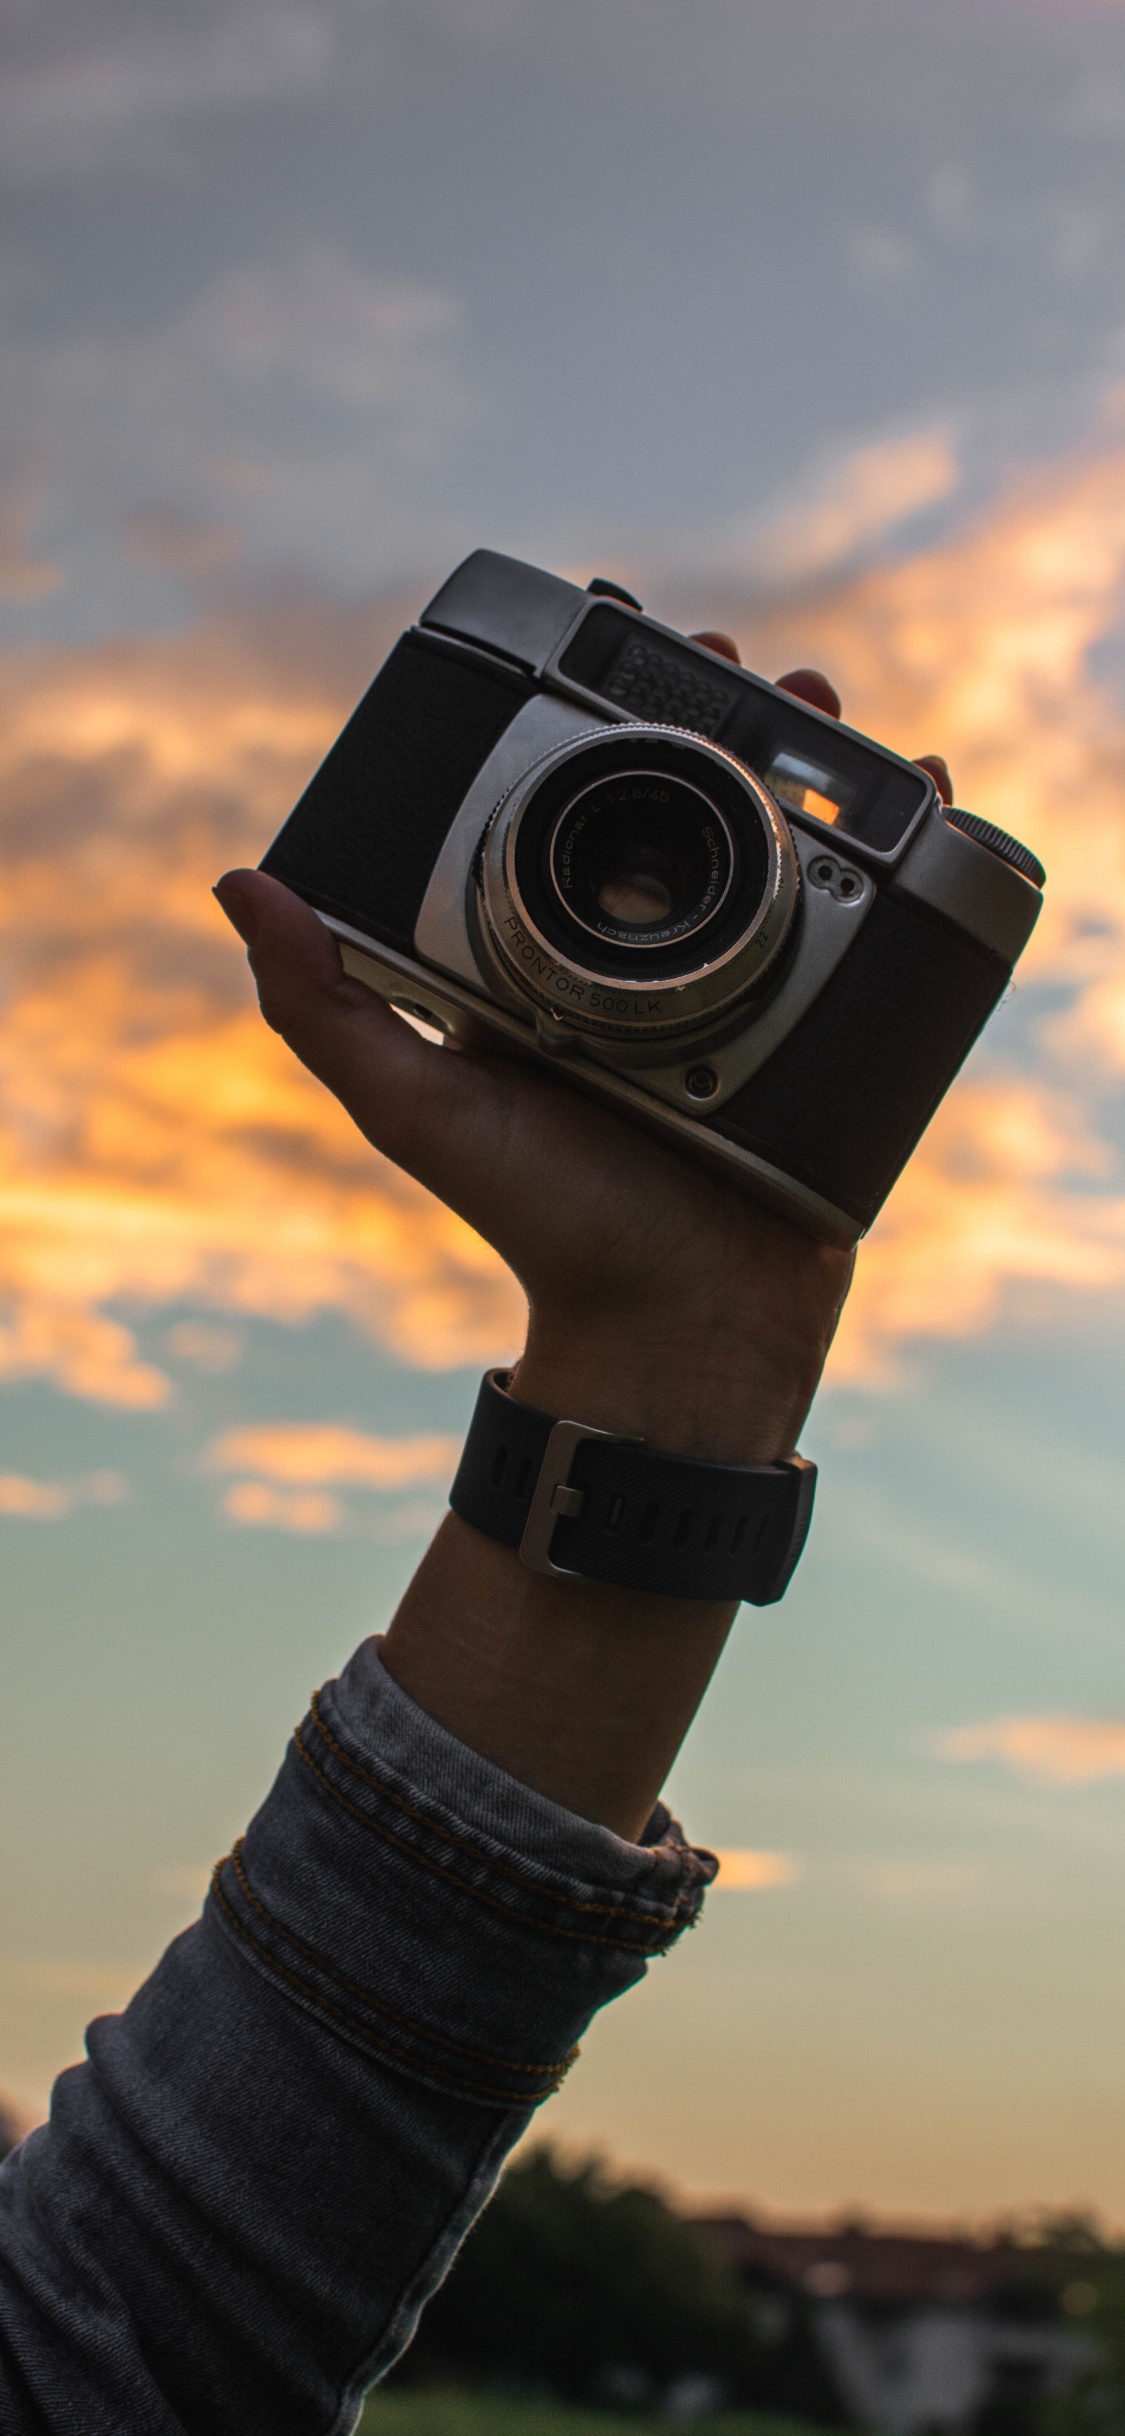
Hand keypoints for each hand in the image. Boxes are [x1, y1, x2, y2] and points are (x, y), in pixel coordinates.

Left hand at [213, 650, 952, 1832]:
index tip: (619, 634)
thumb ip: (325, 1003)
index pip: (576, 799)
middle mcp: (648, 957)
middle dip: (729, 716)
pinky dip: (896, 850)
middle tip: (741, 663)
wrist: (672, 1320)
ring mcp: (744, 985)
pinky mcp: (822, 1022)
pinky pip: (865, 921)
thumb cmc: (538, 1220)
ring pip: (786, 842)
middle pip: (695, 800)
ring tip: (825, 704)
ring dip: (816, 760)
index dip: (604, 713)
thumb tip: (240, 883)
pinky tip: (918, 792)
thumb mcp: (414, 1105)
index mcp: (552, 953)